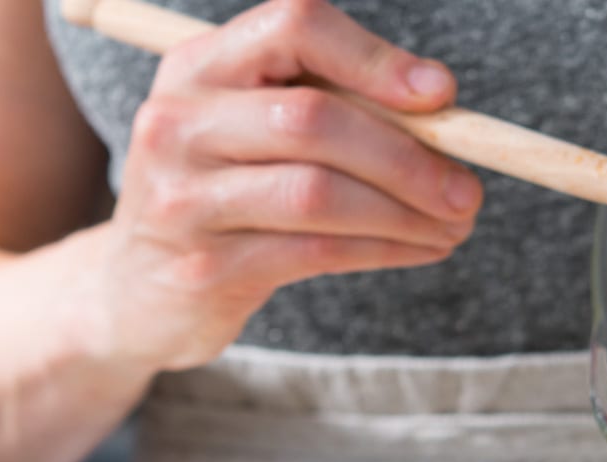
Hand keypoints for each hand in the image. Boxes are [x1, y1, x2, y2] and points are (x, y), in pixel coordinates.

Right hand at [80, 0, 482, 370]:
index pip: (294, 27)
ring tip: (456, 225)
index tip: (443, 95)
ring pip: (318, 192)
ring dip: (406, 211)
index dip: (375, 57)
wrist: (136, 289)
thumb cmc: (226, 195)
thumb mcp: (258, 131)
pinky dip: (385, 249)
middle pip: (315, 118)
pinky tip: (420, 249)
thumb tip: (444, 107)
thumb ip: (334, 106)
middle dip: (408, 155)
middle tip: (469, 189)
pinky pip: (315, 250)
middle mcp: (179, 121)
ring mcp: (183, 197)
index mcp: (199, 65)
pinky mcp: (203, 267)